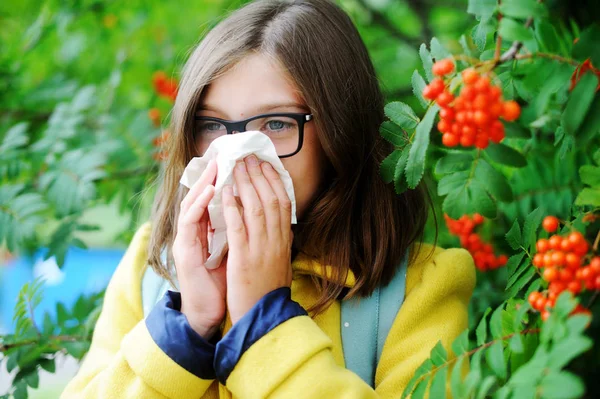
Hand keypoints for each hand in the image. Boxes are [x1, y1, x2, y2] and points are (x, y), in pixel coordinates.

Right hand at [173, 159, 227, 338]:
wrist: (208, 312)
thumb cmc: (223, 283)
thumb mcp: (235, 252)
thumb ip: (239, 232)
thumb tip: (255, 214)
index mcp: (207, 232)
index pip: (213, 201)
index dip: (224, 181)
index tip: (238, 163)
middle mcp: (194, 233)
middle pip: (201, 196)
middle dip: (213, 175)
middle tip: (225, 154)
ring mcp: (186, 240)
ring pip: (192, 203)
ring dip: (204, 183)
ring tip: (217, 165)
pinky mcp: (183, 250)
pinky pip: (190, 222)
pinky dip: (199, 204)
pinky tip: (211, 191)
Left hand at [223, 155, 293, 323]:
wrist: (263, 318)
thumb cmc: (268, 292)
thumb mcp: (281, 264)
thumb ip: (280, 244)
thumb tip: (282, 228)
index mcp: (284, 242)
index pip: (283, 205)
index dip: (275, 182)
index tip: (267, 165)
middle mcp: (276, 241)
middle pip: (271, 200)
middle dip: (260, 176)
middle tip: (250, 157)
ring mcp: (261, 249)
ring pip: (257, 208)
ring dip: (247, 184)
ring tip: (238, 166)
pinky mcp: (244, 259)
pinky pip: (239, 227)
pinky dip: (233, 207)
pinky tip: (227, 192)